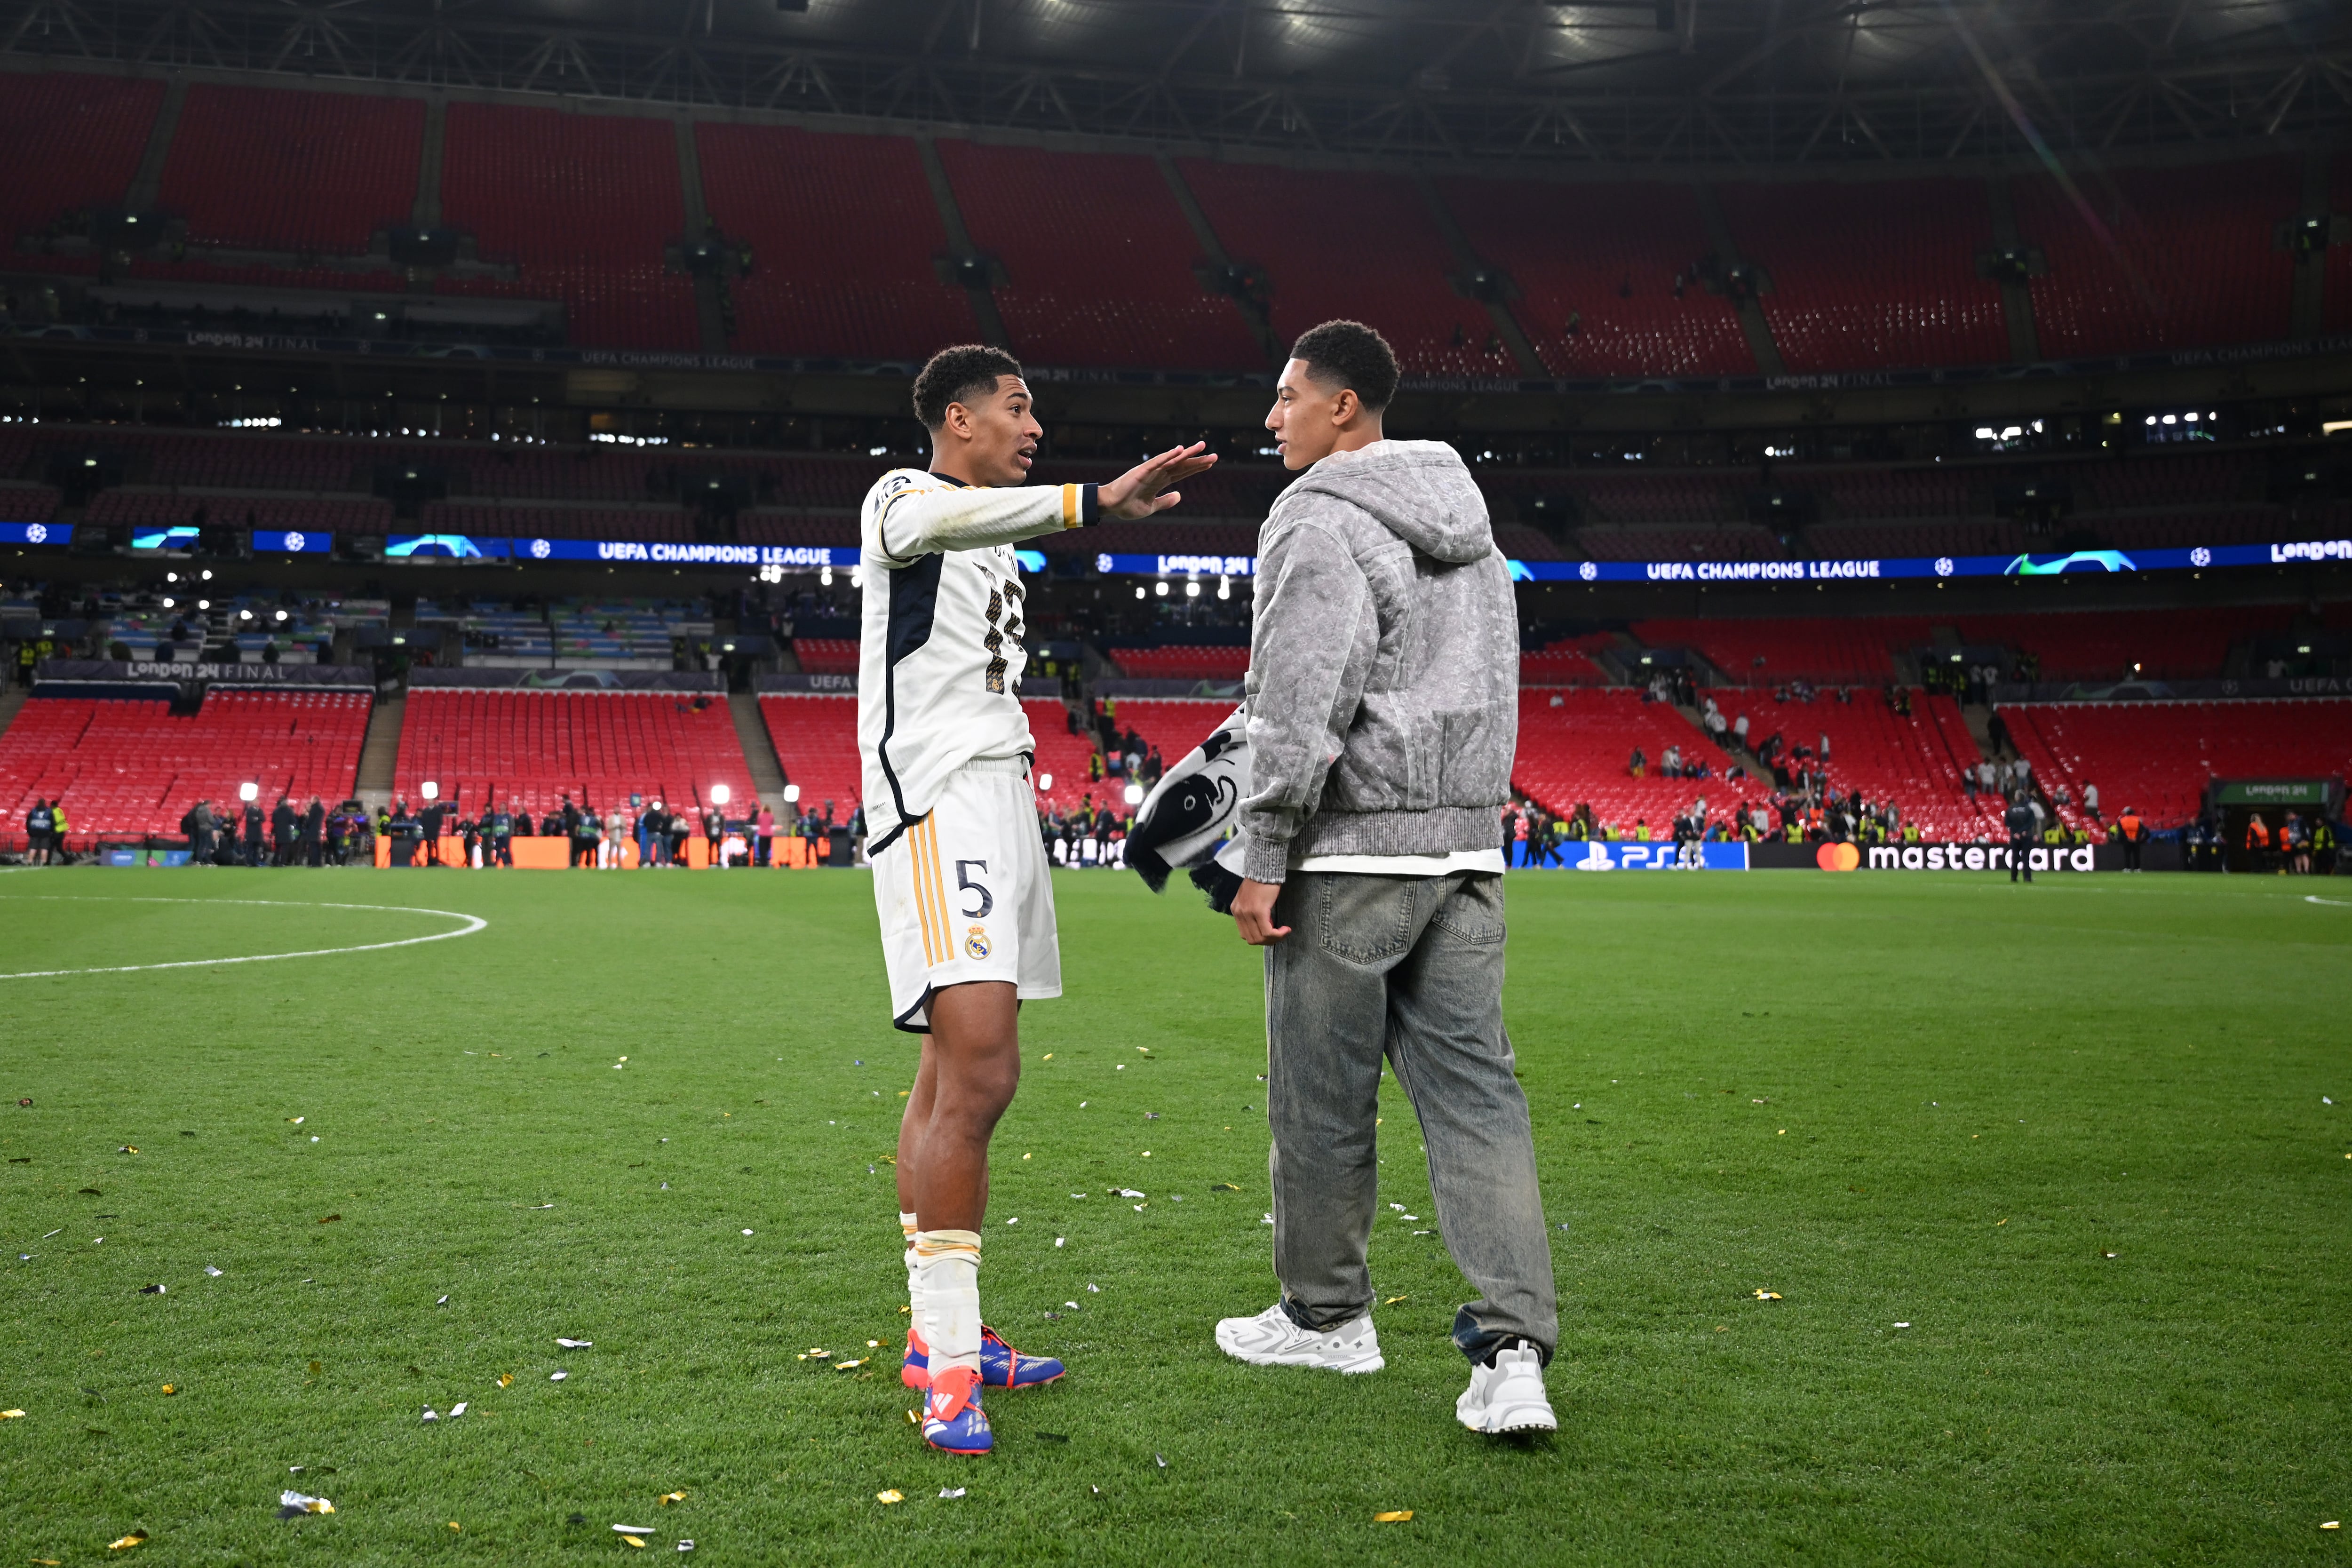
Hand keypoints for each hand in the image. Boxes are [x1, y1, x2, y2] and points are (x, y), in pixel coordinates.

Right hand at [1098, 441, 1218, 520]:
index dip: (1196, 468)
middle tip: (1215, 455)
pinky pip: (1158, 462)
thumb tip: (1179, 495)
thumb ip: (1165, 501)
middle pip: (1182, 465)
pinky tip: (1180, 450)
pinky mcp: (1142, 471)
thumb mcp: (1151, 507)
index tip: (1210, 463)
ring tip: (1202, 447)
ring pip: (1173, 460)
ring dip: (1188, 454)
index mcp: (1160, 482)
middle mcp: (1158, 473)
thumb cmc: (1127, 506)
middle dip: (1198, 460)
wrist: (1111, 506)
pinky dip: (1169, 455)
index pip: (1182, 472)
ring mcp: (1151, 471)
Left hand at [1230, 878, 1289, 944]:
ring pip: (1260, 938)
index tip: (1271, 931)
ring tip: (1283, 931)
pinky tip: (1285, 929)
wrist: (1264, 869)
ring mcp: (1247, 913)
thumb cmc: (1261, 882)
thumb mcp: (1250, 899)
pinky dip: (1278, 934)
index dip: (1260, 937)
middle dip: (1268, 941)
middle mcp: (1239, 913)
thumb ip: (1251, 913)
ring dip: (1274, 938)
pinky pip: (1267, 931)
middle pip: (1252, 939)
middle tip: (1279, 934)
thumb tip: (1262, 927)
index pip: (1245, 935)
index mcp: (1236, 911)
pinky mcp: (1258, 911)